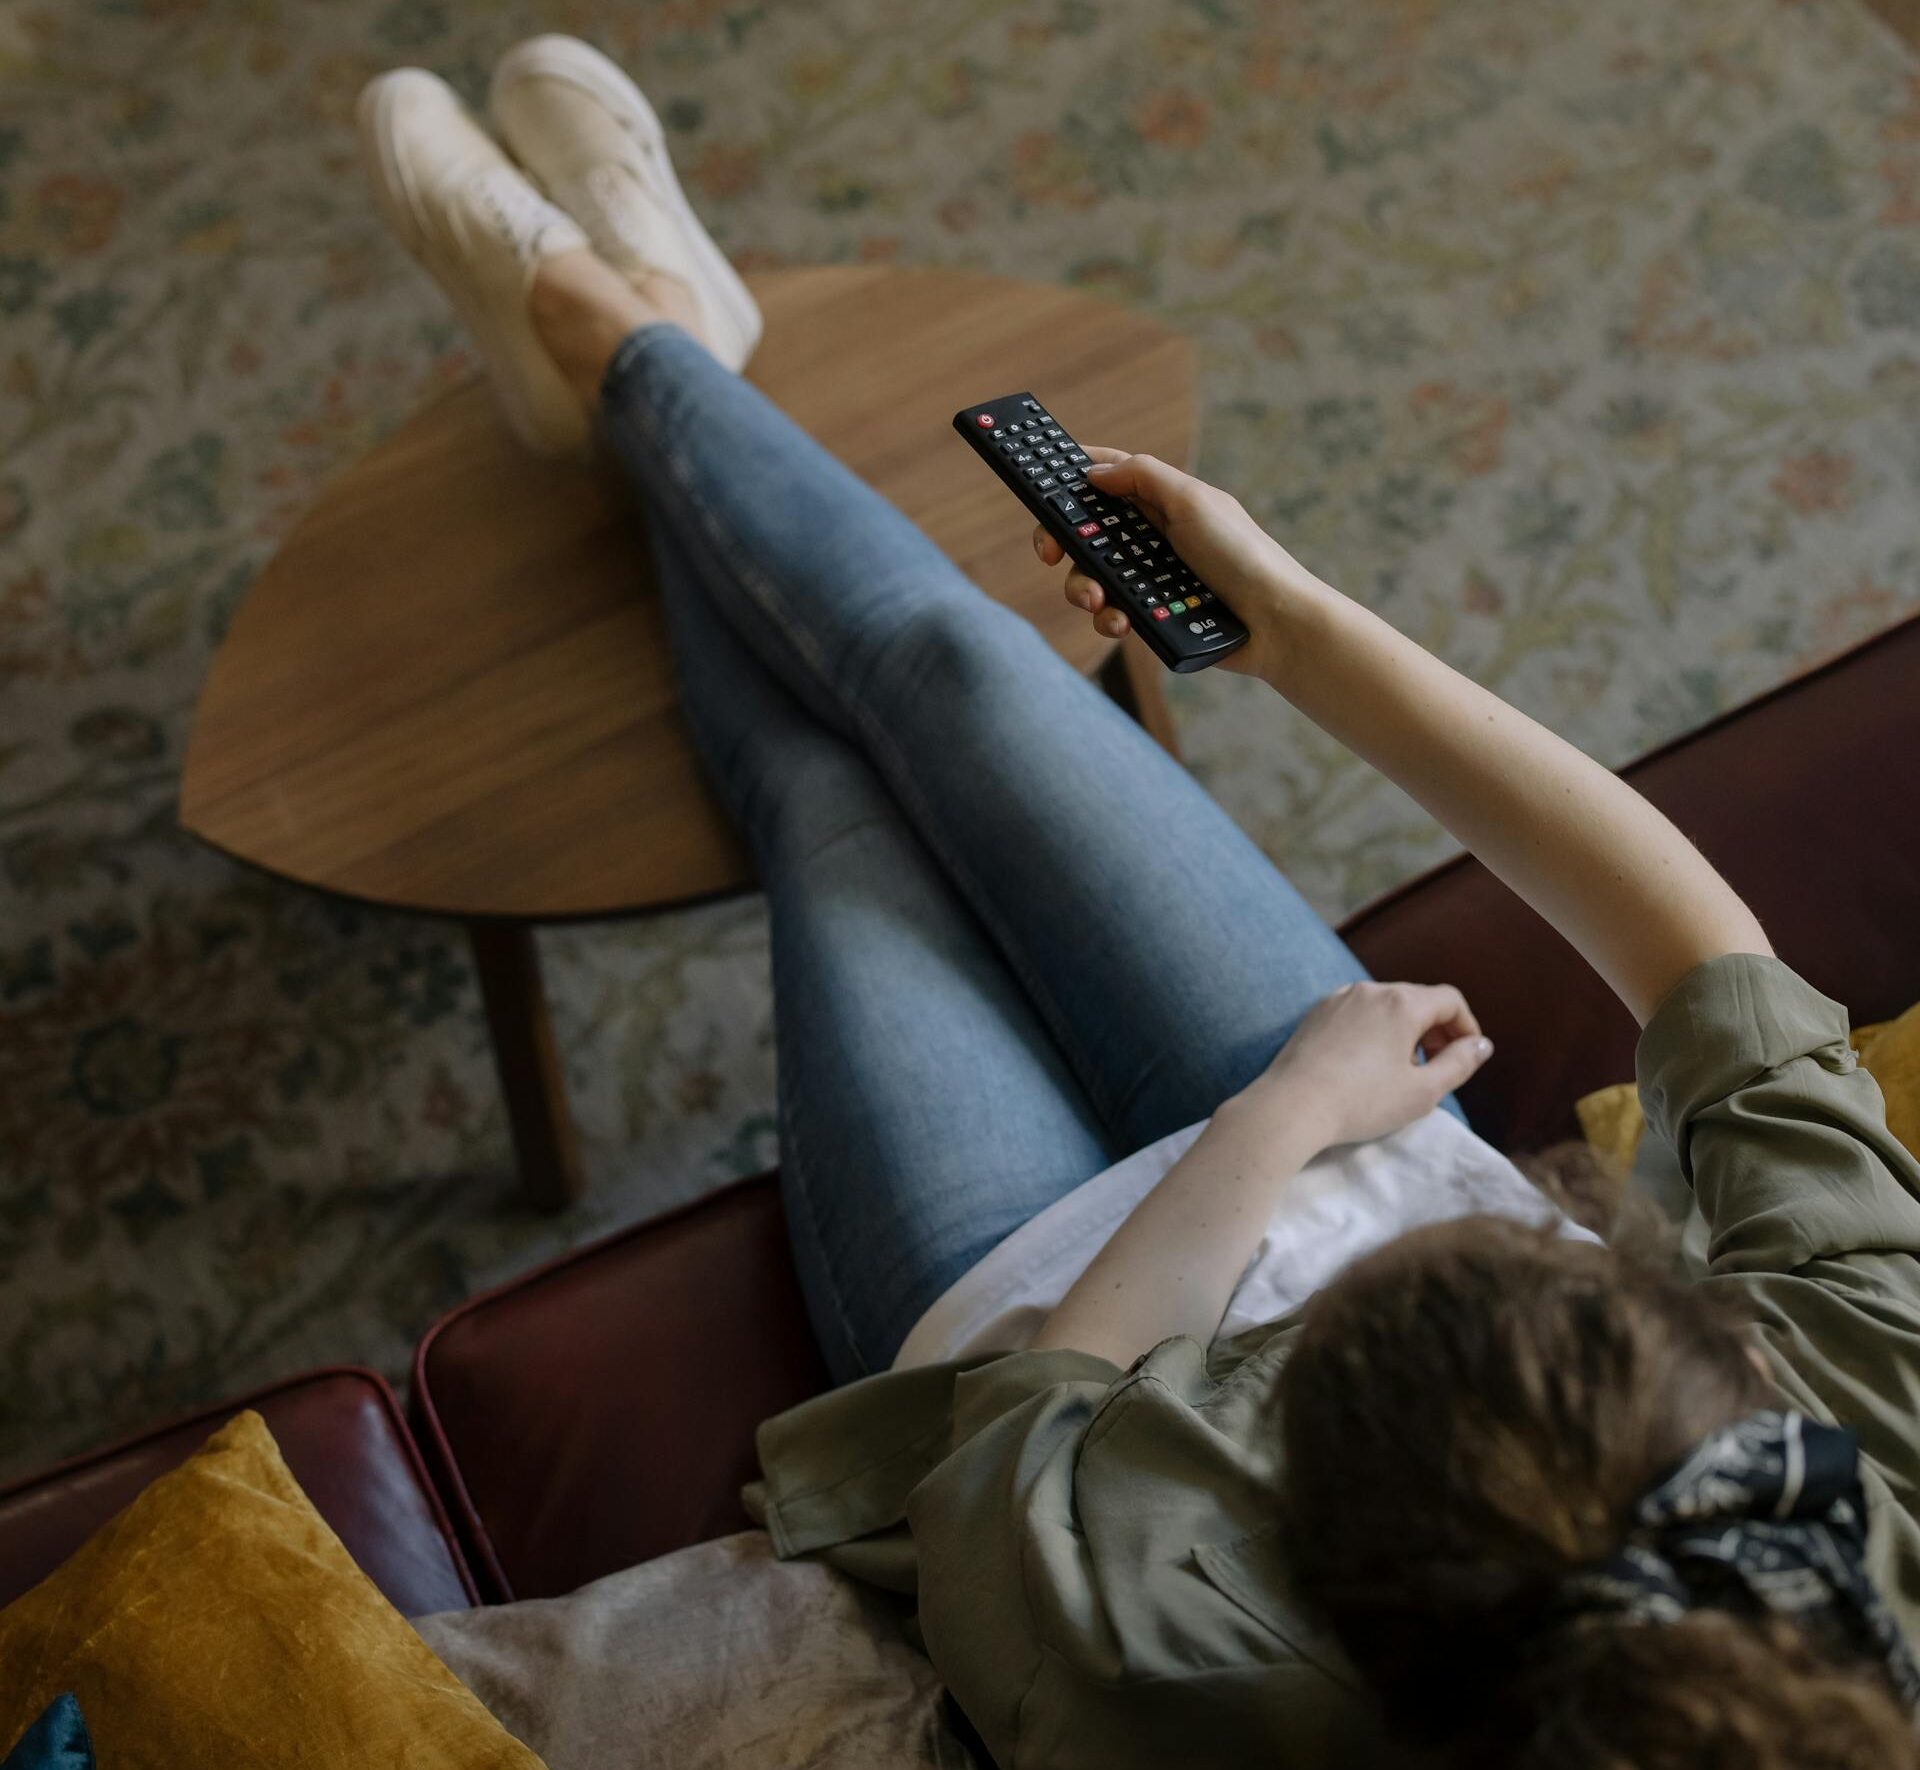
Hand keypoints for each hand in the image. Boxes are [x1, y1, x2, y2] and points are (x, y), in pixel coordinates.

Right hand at [1030, 448, 1315, 676]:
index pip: (1109, 477)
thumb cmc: (1242, 555)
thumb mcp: (1193, 501)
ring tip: (1096, 600)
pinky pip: (1113, 613)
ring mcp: (1151, 577)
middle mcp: (1153, 536)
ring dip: (1083, 587)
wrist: (1274, 623)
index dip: (1074, 476)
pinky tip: (1122, 622)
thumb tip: (1094, 472)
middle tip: (1051, 553)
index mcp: (1162, 501)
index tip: (1041, 479)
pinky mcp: (1152, 614)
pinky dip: (1109, 618)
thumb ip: (1142, 478)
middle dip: (1064, 542)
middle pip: (1088, 531)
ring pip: (1093, 577)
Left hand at [1241, 981, 1493, 1147]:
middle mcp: (1370, 990)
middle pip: (1417, 1000)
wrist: (1291, 1106)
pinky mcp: (1315, 1013)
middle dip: (1435, 1030)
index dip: (1466, 1027)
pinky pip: (1358, 1013)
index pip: (1449, 999)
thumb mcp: (1423, 1091)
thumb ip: (1460, 1064)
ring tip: (1401, 1069)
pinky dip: (1374, 1030)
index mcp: (1401, 1002)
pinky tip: (1366, 1064)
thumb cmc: (1362, 1101)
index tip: (1465, 1057)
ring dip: (1404, 1031)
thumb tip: (1481, 1045)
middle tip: (1435, 1068)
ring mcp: (1338, 998)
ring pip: (1386, 1006)